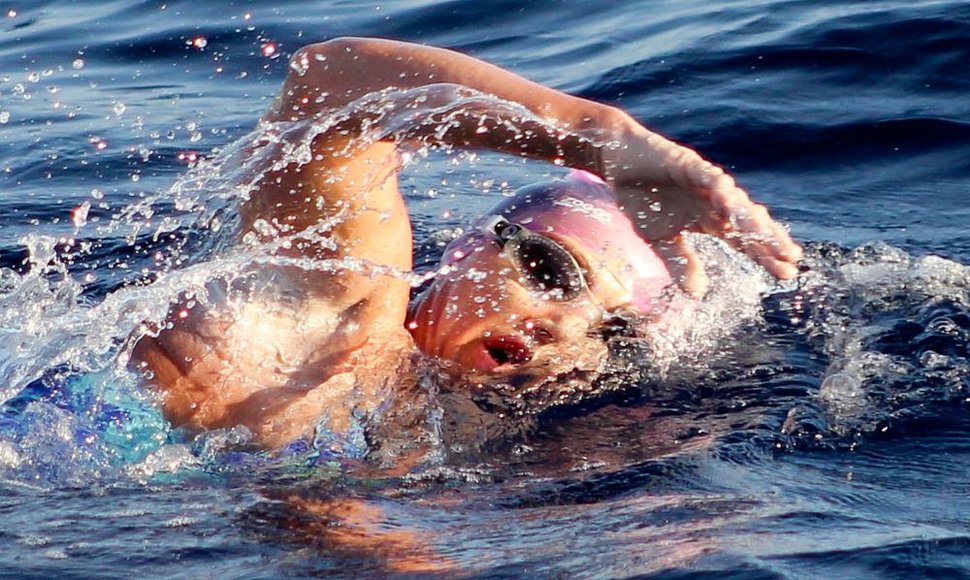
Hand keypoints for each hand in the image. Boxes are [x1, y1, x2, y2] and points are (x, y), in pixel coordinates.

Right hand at [601, 120, 801, 294]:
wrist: (617, 158)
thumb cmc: (641, 196)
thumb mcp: (658, 238)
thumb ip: (679, 262)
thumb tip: (697, 294)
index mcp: (710, 219)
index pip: (743, 240)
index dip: (764, 255)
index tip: (787, 274)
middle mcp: (714, 200)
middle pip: (747, 222)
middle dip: (769, 241)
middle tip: (792, 260)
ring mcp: (704, 181)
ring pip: (734, 201)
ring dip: (750, 219)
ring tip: (769, 237)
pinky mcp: (687, 164)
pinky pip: (707, 177)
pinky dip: (718, 189)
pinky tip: (729, 202)